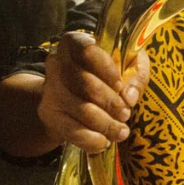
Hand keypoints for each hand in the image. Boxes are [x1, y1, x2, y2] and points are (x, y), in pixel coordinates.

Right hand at [37, 32, 150, 152]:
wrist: (78, 94)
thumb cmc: (110, 73)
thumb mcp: (130, 65)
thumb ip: (136, 75)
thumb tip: (129, 96)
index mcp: (75, 42)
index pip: (86, 50)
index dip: (105, 69)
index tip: (120, 85)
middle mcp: (57, 62)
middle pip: (83, 82)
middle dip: (109, 102)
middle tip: (126, 114)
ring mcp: (49, 88)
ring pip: (78, 108)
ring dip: (104, 123)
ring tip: (121, 132)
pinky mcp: (47, 112)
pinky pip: (69, 129)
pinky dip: (89, 139)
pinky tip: (104, 142)